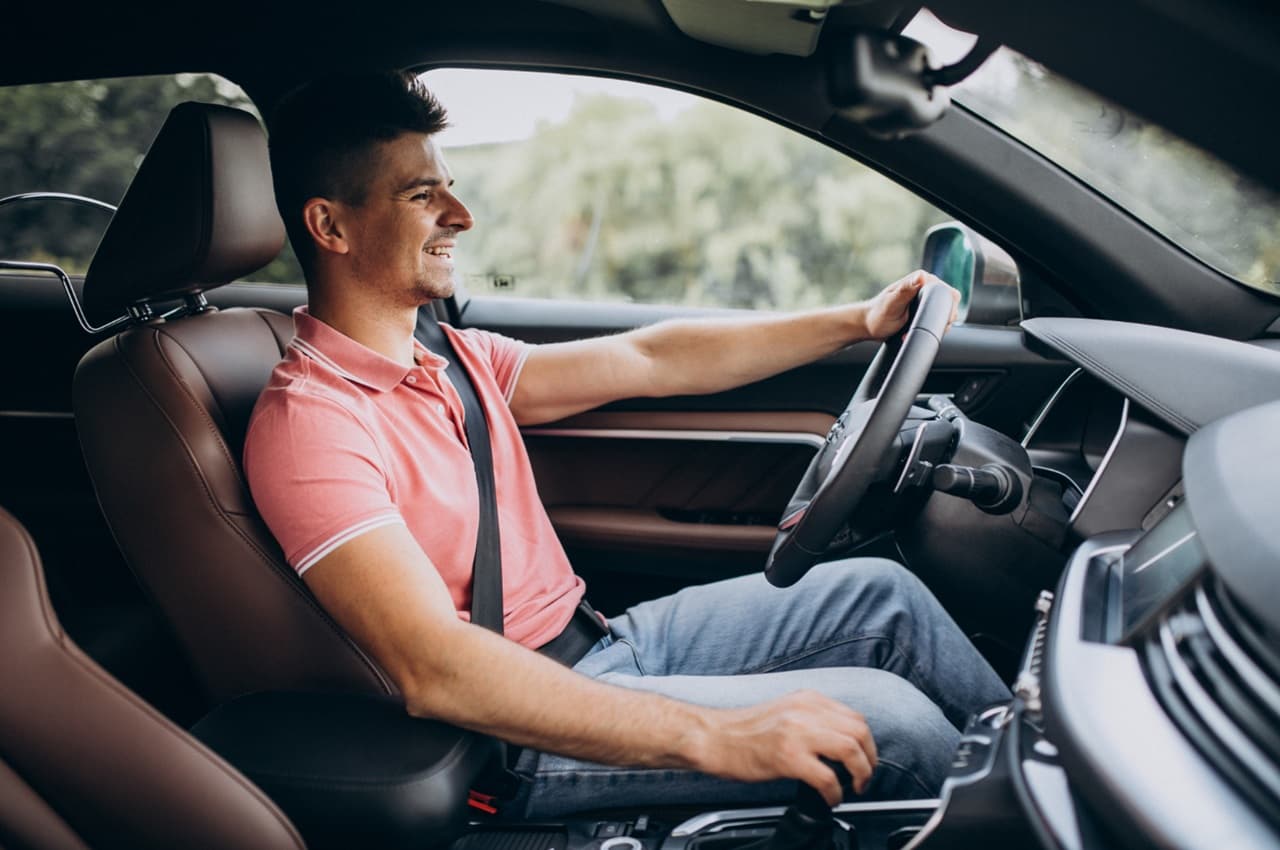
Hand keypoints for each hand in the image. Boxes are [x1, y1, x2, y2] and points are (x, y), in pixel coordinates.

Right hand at [695, 690, 877, 805]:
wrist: (714, 738)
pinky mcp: (788, 756)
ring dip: (860, 774)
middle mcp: (805, 710)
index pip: (855, 717)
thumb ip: (812, 719)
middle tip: (864, 777)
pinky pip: (827, 777)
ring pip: (850, 750)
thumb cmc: (744, 731)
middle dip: (870, 760)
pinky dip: (835, 793)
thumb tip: (840, 741)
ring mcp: (796, 732)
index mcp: (807, 699)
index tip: (864, 759)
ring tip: (853, 787)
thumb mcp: (786, 712)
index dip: (867, 743)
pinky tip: (829, 798)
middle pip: (859, 732)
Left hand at [861, 270, 959, 339]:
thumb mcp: (892, 303)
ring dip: (931, 327)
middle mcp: (925, 287)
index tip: (935, 320)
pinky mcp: (924, 311)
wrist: (869, 326)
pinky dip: (927, 330)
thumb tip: (921, 276)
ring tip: (911, 331)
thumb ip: (906, 290)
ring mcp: (925, 300)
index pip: (946, 291)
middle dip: (938, 320)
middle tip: (918, 327)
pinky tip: (912, 333)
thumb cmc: (877, 314)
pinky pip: (936, 321)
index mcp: (919, 280)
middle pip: (949, 304)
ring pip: (944, 315)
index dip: (946, 307)